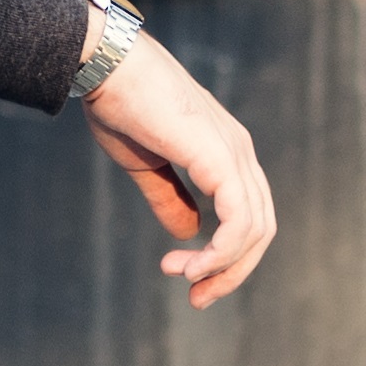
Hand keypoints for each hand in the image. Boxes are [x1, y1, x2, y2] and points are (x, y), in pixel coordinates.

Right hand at [86, 21, 274, 306]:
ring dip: (223, 268)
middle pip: (259, 229)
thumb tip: (188, 233)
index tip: (186, 278)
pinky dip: (221, 253)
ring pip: (254, 230)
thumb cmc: (120, 106)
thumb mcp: (146, 165)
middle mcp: (240, 153)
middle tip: (195, 298)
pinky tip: (191, 265)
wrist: (106, 66)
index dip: (226, 255)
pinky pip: (239, 220)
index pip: (247, 215)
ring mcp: (235, 153)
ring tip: (185, 280)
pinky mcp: (221, 158)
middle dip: (231, 272)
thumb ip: (169, 198)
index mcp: (226, 152)